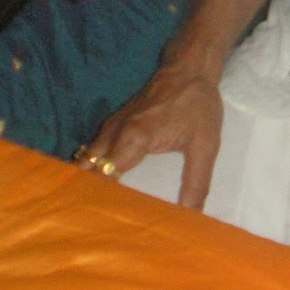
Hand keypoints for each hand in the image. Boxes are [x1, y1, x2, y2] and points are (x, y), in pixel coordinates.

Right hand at [86, 62, 225, 208]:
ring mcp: (110, 126)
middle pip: (87, 170)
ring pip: (86, 160)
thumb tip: (191, 216)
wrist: (189, 67)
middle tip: (88, 222)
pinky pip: (94, 151)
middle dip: (84, 195)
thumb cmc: (197, 105)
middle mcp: (114, 133)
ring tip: (89, 211)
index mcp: (133, 138)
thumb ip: (196, 182)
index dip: (98, 200)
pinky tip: (99, 187)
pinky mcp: (113, 123)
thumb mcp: (204, 146)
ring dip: (85, 182)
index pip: (104, 176)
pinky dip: (92, 169)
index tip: (95, 222)